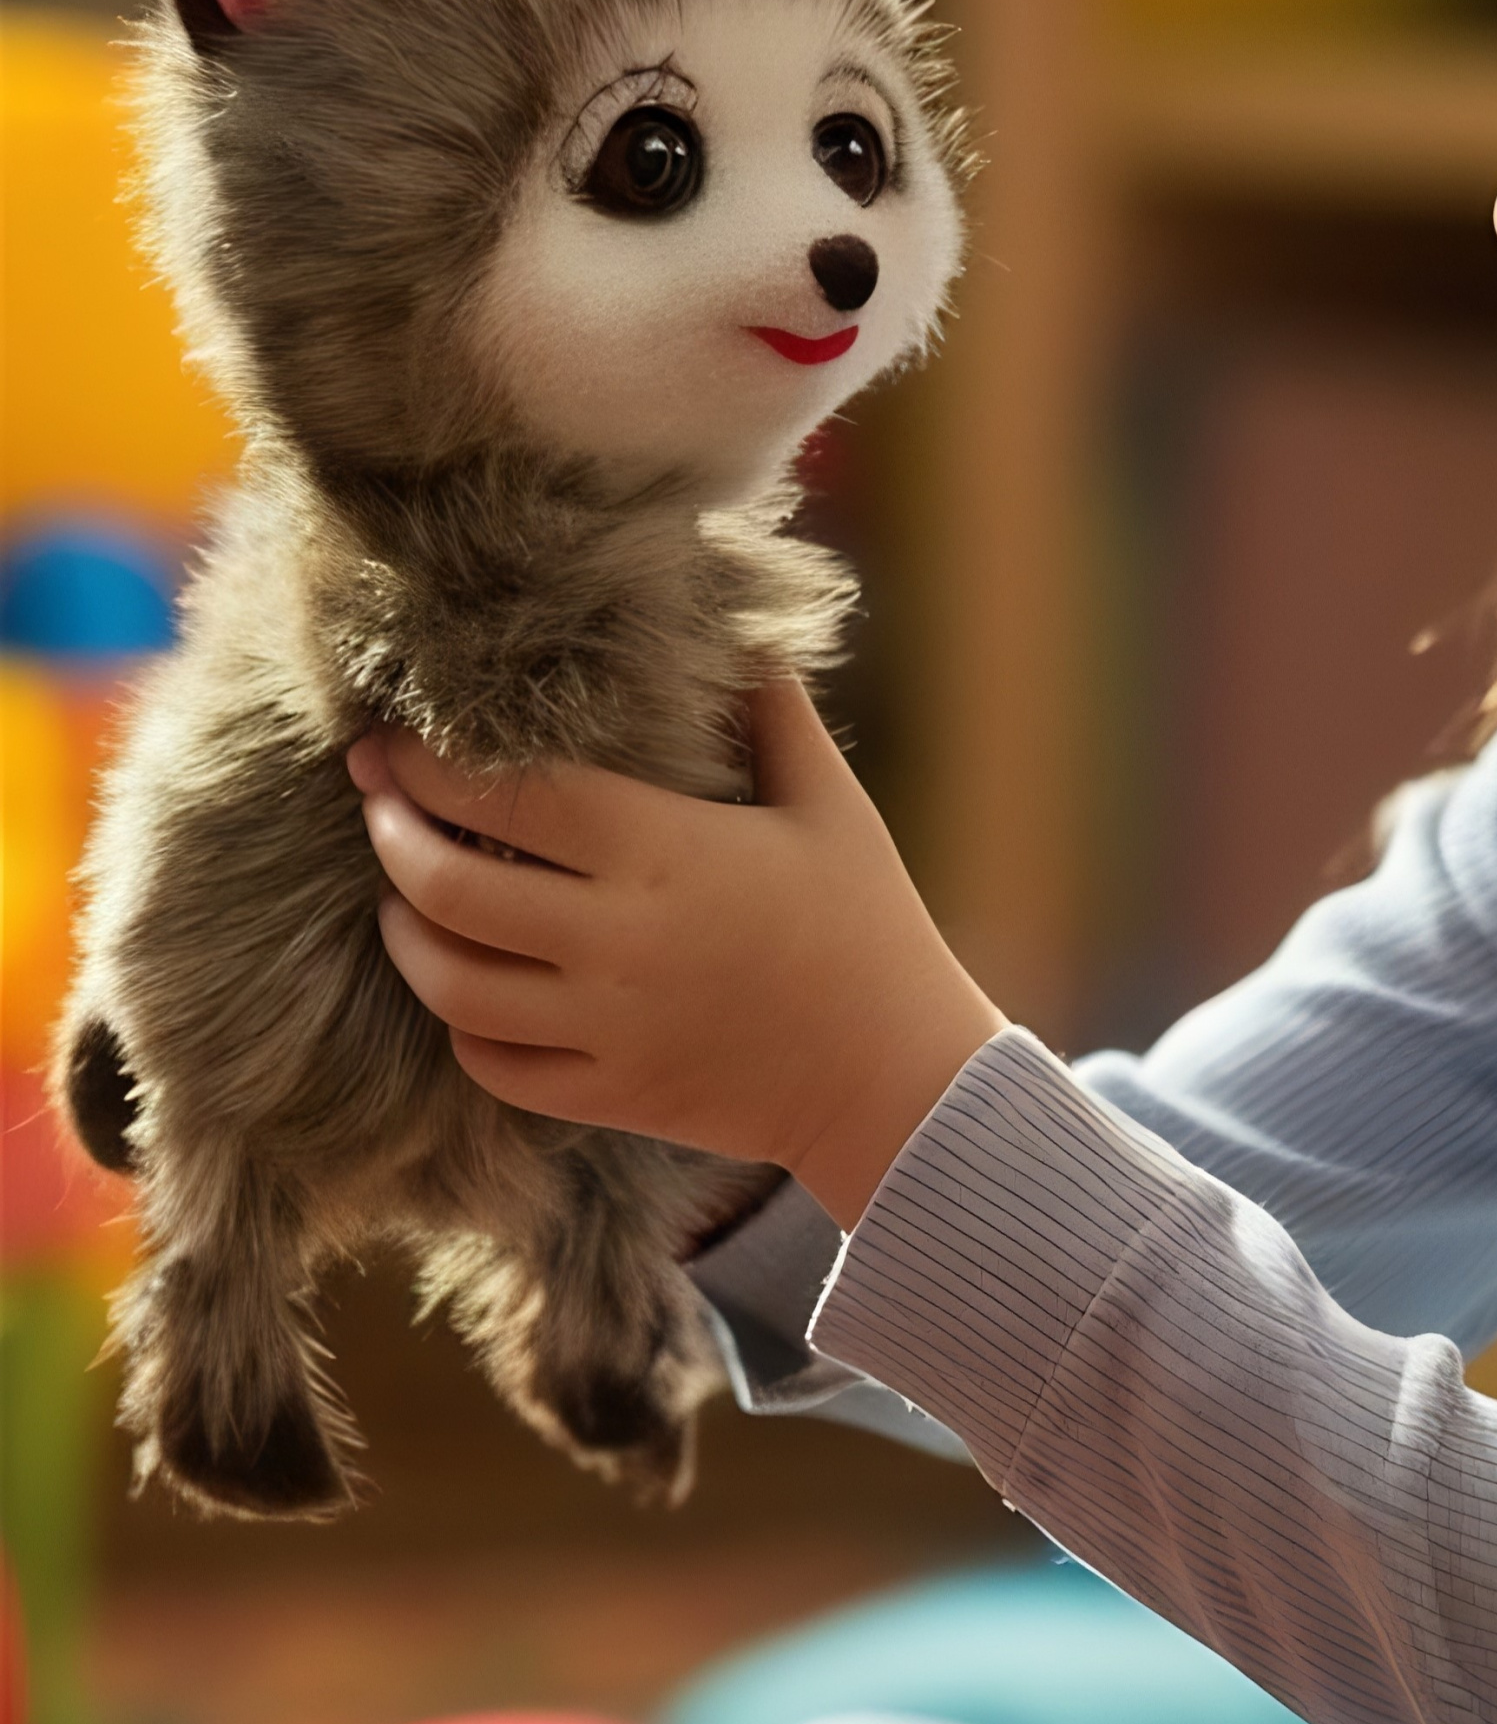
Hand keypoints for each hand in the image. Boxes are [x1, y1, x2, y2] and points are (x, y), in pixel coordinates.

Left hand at [350, 679, 1006, 1226]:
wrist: (894, 1071)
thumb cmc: (868, 919)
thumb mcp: (830, 802)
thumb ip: (773, 711)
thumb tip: (737, 631)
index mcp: (668, 852)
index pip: (513, 796)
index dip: (432, 765)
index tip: (392, 739)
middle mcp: (619, 940)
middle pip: (451, 887)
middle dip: (392, 835)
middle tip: (374, 802)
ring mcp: (606, 1026)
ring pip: (451, 984)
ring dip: (404, 933)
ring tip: (398, 895)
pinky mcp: (608, 1093)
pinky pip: (492, 1064)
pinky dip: (459, 1025)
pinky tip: (463, 987)